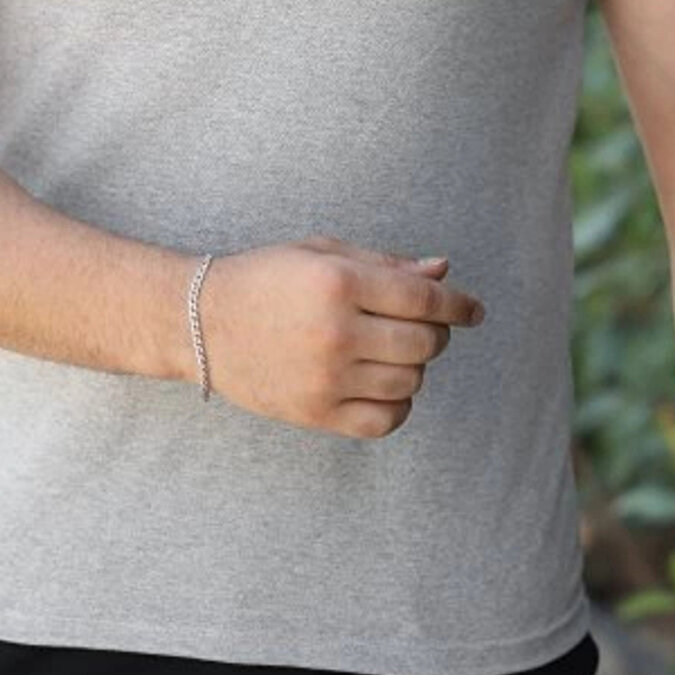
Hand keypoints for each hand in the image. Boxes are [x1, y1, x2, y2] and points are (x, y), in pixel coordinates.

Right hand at [200, 235, 484, 437]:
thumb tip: (443, 274)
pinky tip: (383, 385)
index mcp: (339, 283)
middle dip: (435, 332)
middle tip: (420, 325)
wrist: (201, 322)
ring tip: (390, 351)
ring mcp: (326, 378)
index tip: (474, 310)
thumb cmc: (267, 277)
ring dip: (414, 366)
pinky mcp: (315, 413)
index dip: (459, 306)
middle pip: (424, 343)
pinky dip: (398, 405)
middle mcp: (336, 332)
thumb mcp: (323, 253)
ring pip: (410, 382)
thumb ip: (386, 264)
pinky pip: (384, 420)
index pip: (425, 300)